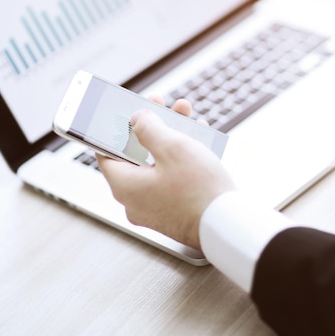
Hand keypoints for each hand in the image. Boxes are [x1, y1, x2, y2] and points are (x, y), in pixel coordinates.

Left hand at [96, 100, 235, 249]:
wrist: (228, 226)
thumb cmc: (199, 191)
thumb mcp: (172, 147)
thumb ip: (148, 128)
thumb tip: (137, 120)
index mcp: (125, 186)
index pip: (106, 152)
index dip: (117, 128)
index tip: (129, 113)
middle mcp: (135, 201)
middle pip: (136, 156)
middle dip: (152, 127)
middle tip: (163, 108)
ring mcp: (155, 209)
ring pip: (157, 166)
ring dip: (170, 140)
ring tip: (188, 119)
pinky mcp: (174, 213)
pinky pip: (171, 180)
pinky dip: (180, 161)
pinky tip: (198, 142)